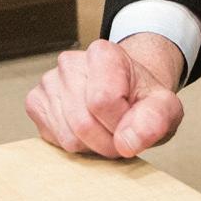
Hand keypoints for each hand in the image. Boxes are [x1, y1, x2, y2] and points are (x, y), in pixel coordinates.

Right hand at [26, 36, 183, 158]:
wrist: (125, 93)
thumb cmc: (141, 99)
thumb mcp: (165, 107)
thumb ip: (156, 120)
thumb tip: (127, 142)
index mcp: (102, 53)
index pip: (102, 101)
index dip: (122, 124)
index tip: (132, 120)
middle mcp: (69, 62)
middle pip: (83, 123)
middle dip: (107, 142)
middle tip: (120, 133)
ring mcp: (48, 81)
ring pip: (68, 136)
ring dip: (91, 146)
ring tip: (104, 129)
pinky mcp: (35, 101)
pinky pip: (53, 139)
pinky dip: (73, 144)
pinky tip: (84, 130)